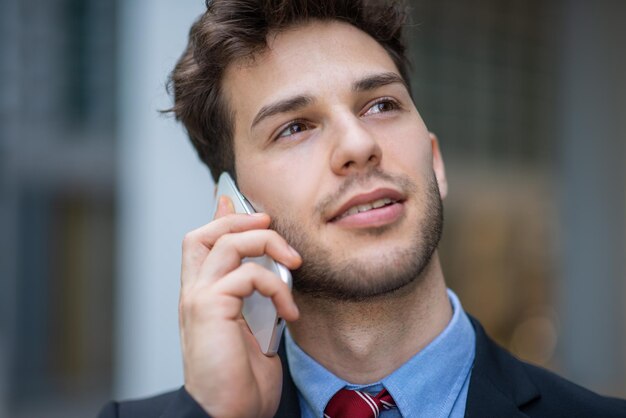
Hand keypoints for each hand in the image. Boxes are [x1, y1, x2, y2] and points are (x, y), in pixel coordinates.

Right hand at [179, 196, 301, 417]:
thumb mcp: (254, 329)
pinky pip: (246, 274)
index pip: (202, 244)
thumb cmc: (242, 380)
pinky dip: (275, 285)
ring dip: (266, 243)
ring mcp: (198, 299)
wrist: (230, 416)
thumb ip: (255, 298)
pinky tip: (289, 311)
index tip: (242, 203)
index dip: (222, 218)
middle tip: (271, 226)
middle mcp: (193, 294)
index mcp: (202, 297)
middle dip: (240, 220)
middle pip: (204, 233)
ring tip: (292, 263)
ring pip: (225, 243)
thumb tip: (268, 270)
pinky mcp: (209, 308)